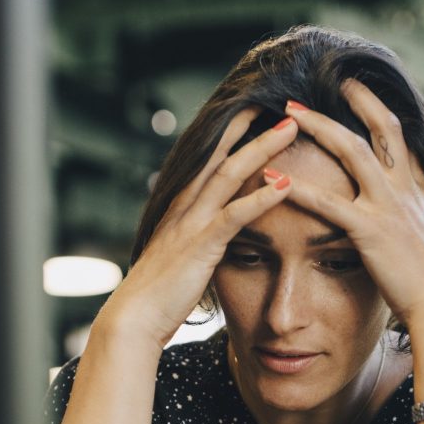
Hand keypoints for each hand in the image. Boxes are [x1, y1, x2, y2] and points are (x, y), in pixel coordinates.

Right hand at [97, 109, 299, 348]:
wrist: (133, 319)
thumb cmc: (156, 298)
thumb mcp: (178, 262)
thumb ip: (195, 244)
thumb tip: (211, 242)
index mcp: (179, 210)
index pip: (207, 162)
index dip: (229, 137)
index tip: (251, 116)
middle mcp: (183, 209)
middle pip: (219, 156)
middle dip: (247, 128)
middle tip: (276, 105)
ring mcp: (191, 224)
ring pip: (229, 175)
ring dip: (262, 150)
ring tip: (290, 130)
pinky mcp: (201, 246)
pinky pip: (235, 215)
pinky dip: (261, 198)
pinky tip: (286, 184)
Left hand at [282, 82, 423, 328]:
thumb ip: (418, 224)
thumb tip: (410, 225)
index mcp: (421, 193)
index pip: (404, 141)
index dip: (383, 113)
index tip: (364, 94)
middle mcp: (405, 191)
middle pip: (381, 128)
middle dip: (356, 101)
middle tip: (333, 82)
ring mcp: (388, 207)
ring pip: (351, 150)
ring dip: (319, 126)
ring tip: (290, 113)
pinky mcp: (370, 231)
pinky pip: (329, 203)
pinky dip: (299, 188)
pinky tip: (273, 179)